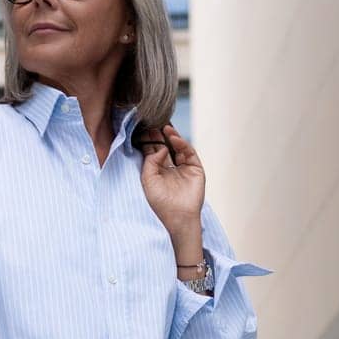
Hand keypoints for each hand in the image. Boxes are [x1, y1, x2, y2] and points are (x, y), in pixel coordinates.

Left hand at [138, 122, 204, 236]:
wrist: (178, 217)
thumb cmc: (160, 203)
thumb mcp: (148, 180)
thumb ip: (150, 162)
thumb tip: (160, 147)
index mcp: (157, 172)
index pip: (152, 151)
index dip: (149, 140)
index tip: (143, 127)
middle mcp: (170, 168)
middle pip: (165, 146)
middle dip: (159, 135)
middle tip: (154, 121)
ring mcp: (183, 168)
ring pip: (177, 147)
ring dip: (171, 136)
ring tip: (164, 127)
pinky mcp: (195, 169)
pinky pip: (188, 152)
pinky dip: (182, 144)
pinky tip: (173, 138)